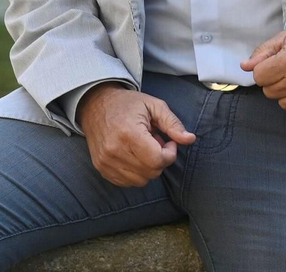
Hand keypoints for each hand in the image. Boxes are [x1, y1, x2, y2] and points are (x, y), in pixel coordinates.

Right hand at [75, 83, 195, 187]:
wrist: (95, 104)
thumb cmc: (127, 104)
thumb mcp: (153, 105)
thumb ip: (173, 123)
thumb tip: (190, 139)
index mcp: (129, 133)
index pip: (157, 160)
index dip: (169, 154)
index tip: (168, 142)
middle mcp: (115, 150)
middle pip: (151, 172)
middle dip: (160, 159)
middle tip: (155, 142)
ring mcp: (105, 161)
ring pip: (141, 180)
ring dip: (148, 167)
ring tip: (142, 148)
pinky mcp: (101, 168)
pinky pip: (127, 182)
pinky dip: (136, 172)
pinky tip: (133, 155)